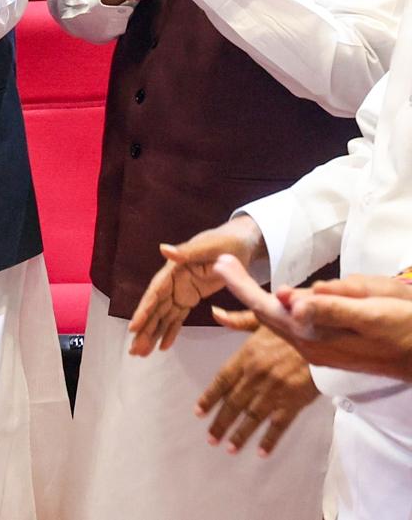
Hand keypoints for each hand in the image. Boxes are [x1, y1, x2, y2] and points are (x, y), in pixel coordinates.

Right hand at [127, 214, 263, 355]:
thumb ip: (187, 251)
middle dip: (145, 329)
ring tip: (142, 353)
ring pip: (163, 316)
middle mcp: (173, 281)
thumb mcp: (209, 246)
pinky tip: (163, 346)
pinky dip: (170, 331)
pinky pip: (177, 318)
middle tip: (135, 351)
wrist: (242, 242)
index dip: (144, 310)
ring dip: (153, 334)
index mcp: (174, 269)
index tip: (133, 328)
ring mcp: (181, 290)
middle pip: (155, 309)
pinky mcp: (190, 297)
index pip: (155, 292)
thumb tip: (163, 249)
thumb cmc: (226, 241)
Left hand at [197, 321, 319, 456]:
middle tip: (211, 438)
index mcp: (246, 356)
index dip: (209, 398)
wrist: (325, 336)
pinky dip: (270, 439)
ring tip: (229, 448)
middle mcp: (256, 376)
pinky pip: (279, 425)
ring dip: (240, 434)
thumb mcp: (263, 318)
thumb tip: (215, 313)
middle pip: (234, 403)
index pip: (221, 381)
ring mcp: (275, 391)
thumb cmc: (293, 325)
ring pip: (252, 417)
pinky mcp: (294, 402)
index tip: (199, 412)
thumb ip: (236, 320)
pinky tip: (261, 452)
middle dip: (220, 423)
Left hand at [216, 258, 411, 382]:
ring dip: (257, 298)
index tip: (220, 263)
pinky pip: (295, 326)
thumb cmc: (406, 329)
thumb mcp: (371, 314)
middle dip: (242, 288)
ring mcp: (320, 350)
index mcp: (316, 336)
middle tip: (222, 263)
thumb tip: (289, 302)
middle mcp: (311, 346)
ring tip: (237, 274)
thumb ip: (330, 309)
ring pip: (280, 320)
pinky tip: (276, 301)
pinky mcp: (330, 348)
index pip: (266, 307)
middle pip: (266, 314)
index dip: (241, 285)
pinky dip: (279, 309)